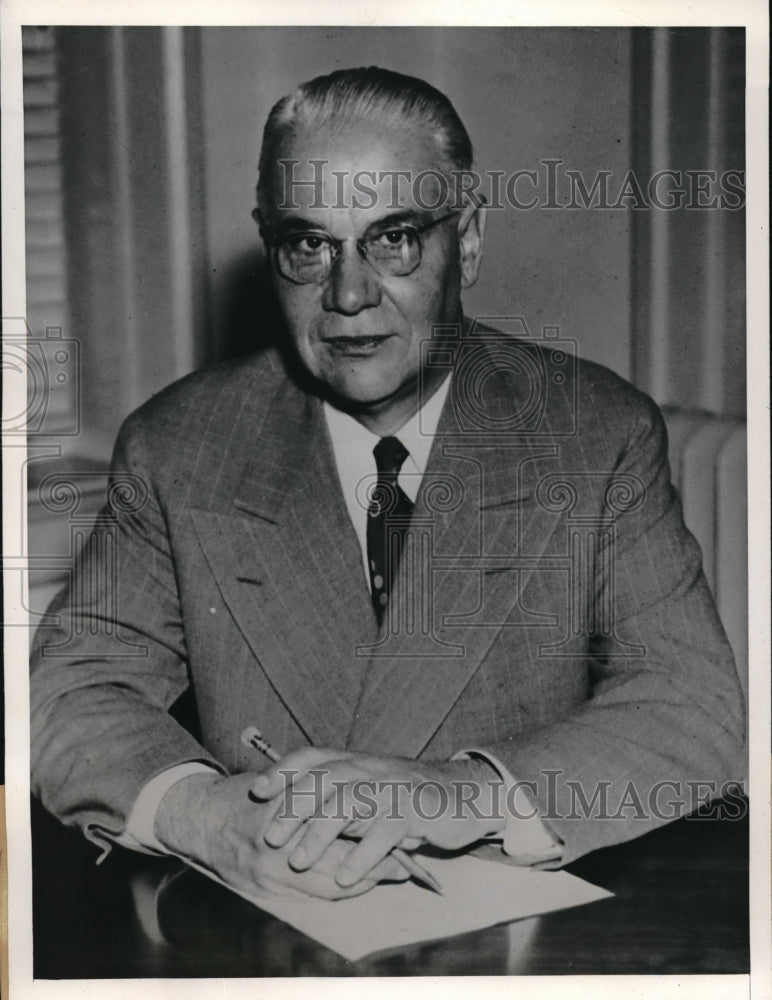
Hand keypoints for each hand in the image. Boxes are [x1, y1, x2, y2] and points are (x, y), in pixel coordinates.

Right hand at [153, 771, 408, 899]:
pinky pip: (313, 900)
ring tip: (391, 873)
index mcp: (284, 817)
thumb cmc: (246, 795)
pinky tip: (357, 884)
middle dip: (375, 867)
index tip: (404, 834)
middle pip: (340, 868)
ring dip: (362, 883)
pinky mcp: (265, 894)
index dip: (374, 839)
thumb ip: (317, 795)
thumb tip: (365, 801)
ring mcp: (270, 879)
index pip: (340, 833)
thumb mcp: (283, 784)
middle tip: (406, 863)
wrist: (202, 820)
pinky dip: (339, 893)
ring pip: (329, 889)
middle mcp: (277, 853)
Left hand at [251, 748, 505, 887]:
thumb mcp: (370, 790)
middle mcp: (370, 768)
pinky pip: (385, 831)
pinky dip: (363, 855)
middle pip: (325, 779)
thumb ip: (339, 798)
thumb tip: (293, 815)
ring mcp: (392, 787)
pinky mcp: (414, 810)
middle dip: (293, 807)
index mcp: (356, 762)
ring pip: (350, 801)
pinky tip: (345, 878)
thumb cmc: (407, 797)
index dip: (284, 770)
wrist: (465, 794)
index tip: (258, 791)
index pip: (313, 756)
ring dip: (320, 832)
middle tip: (269, 838)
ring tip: (299, 862)